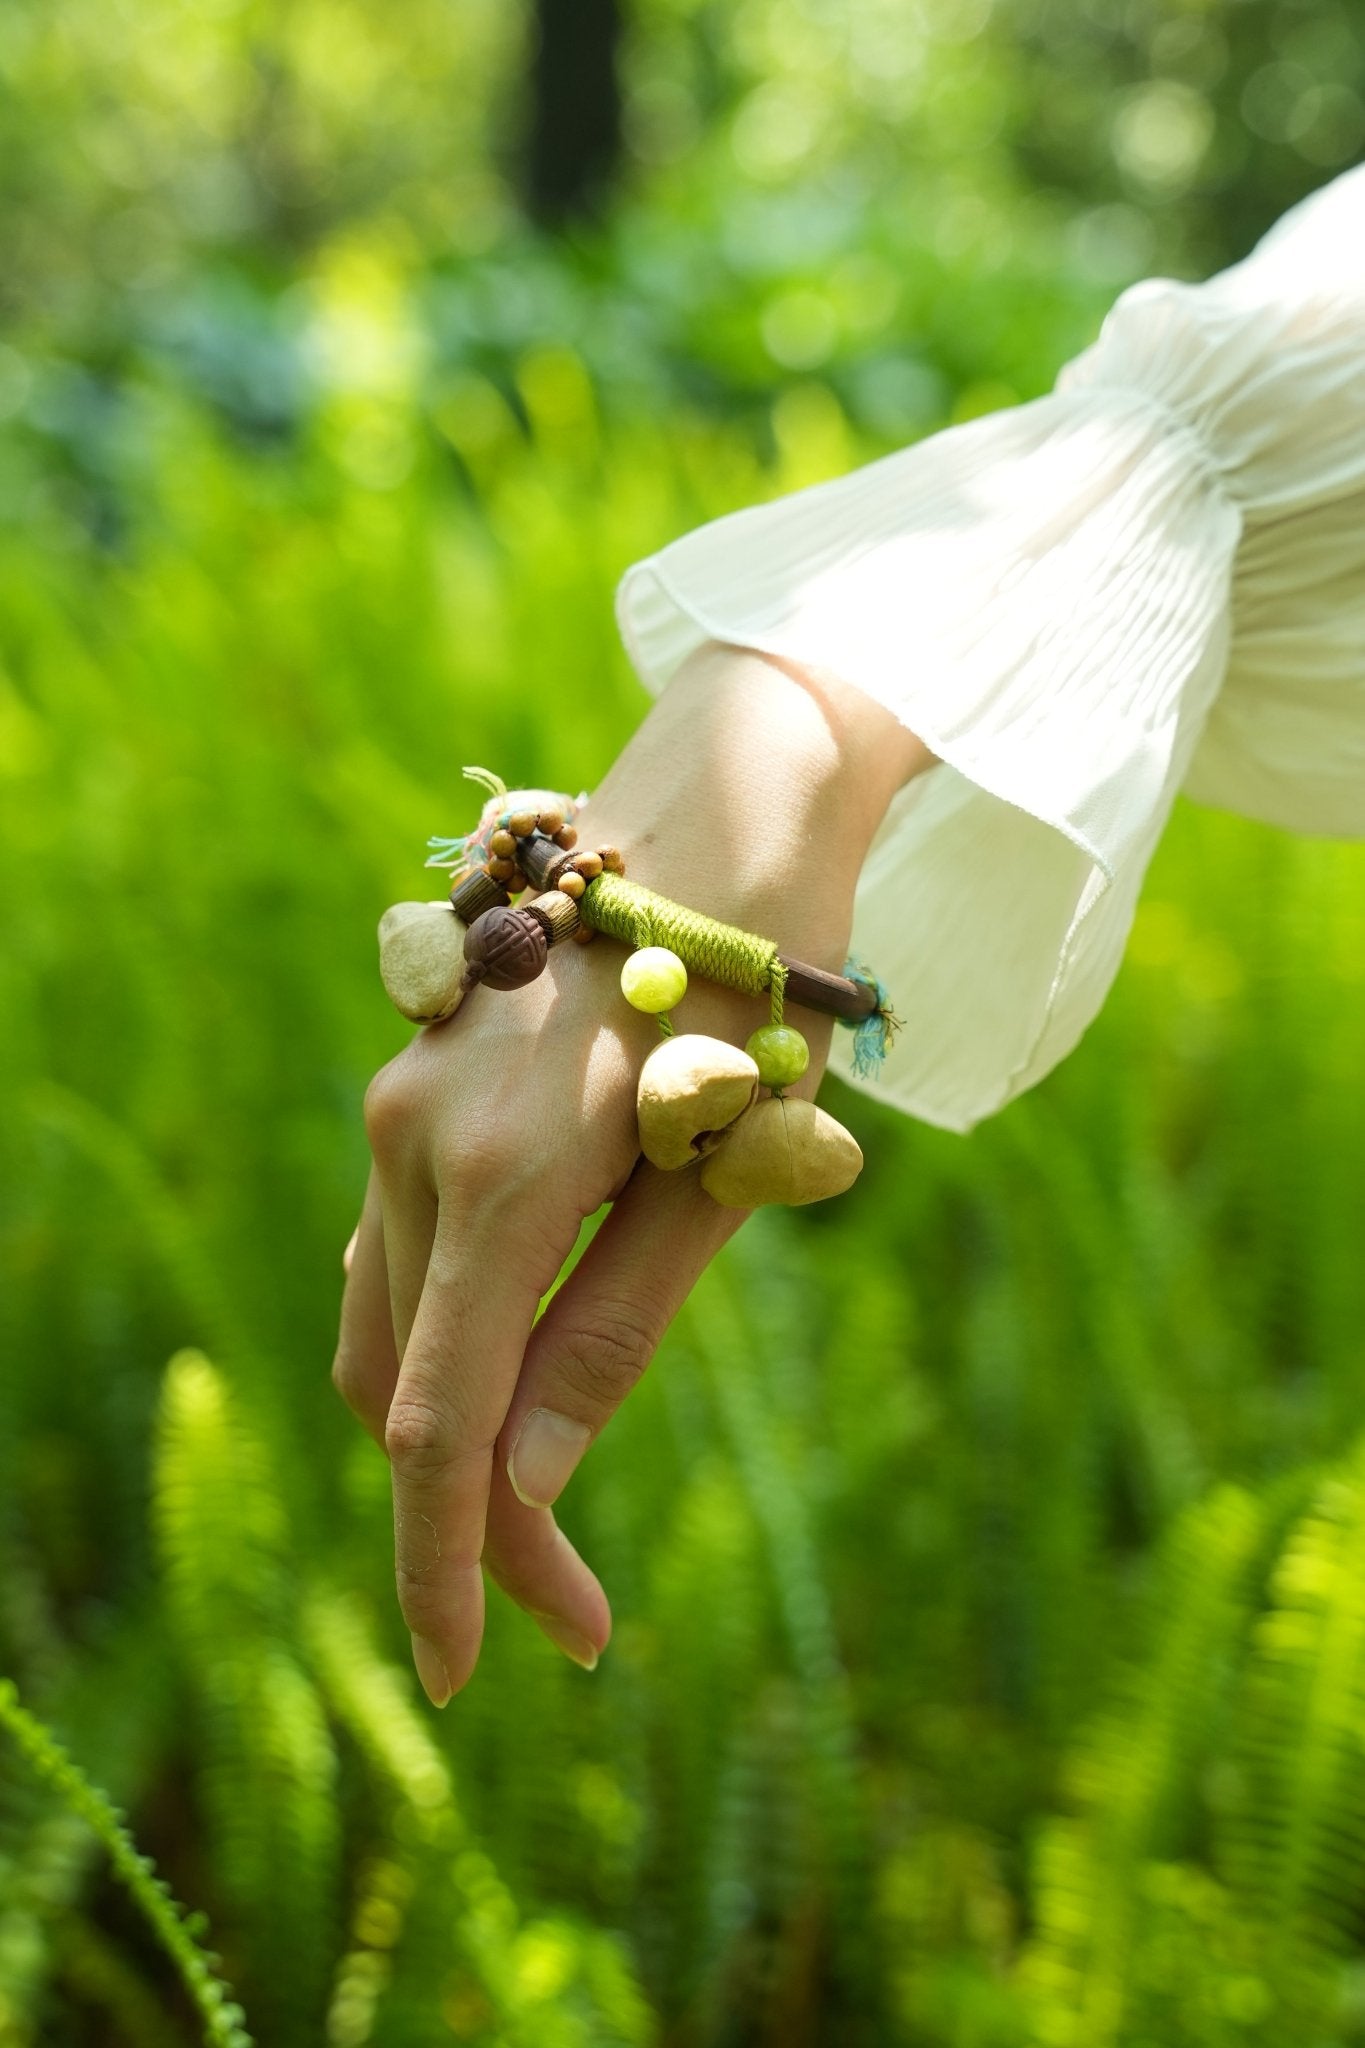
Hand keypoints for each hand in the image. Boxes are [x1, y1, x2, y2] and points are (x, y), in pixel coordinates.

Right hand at [333, 644, 932, 1701]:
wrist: (727, 793)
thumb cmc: (762, 978)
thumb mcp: (725, 1173)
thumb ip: (614, 1330)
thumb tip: (526, 1482)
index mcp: (500, 1174)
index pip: (442, 1422)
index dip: (450, 1566)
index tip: (472, 1682)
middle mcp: (414, 1138)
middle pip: (402, 1388)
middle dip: (472, 1512)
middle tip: (578, 1603)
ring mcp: (403, 1101)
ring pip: (391, 1321)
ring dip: (459, 1424)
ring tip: (560, 1495)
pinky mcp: (420, 1084)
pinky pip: (403, 1248)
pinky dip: (448, 1332)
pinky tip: (524, 1358)